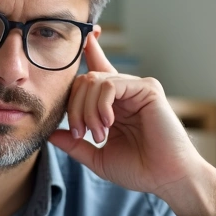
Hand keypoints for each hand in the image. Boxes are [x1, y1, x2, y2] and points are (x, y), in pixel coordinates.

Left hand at [47, 36, 215, 215]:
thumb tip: (50, 135)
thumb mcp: (97, 157)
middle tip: (80, 134)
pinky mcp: (147, 88)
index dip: (87, 51)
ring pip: (94, 81)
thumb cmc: (138, 169)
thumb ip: (74, 145)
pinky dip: (101, 105)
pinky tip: (108, 124)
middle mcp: (124, 91)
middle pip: (83, 80)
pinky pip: (110, 84)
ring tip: (97, 135)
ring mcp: (136, 87)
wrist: (165, 179)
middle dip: (74, 107)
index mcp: (113, 103)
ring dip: (87, 110)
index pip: (94, 71)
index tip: (82, 37)